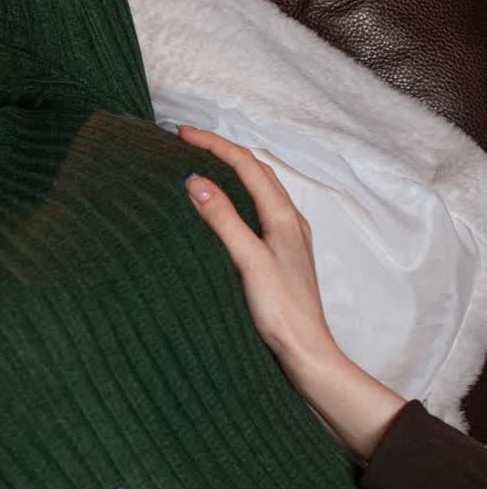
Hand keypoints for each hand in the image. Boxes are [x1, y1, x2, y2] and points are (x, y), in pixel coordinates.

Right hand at [177, 125, 405, 460]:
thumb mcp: (247, 261)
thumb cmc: (281, 313)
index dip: (214, 144)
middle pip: (254, 172)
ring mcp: (287, 240)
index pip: (246, 165)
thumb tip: (195, 180)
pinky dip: (235, 198)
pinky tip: (220, 211)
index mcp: (283, 217)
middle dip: (221, 151)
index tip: (180, 133)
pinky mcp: (280, 259)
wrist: (306, 355)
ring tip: (199, 165)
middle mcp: (289, 222)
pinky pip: (256, 213)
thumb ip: (222, 220)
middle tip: (186, 142)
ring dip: (230, 172)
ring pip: (257, 191)